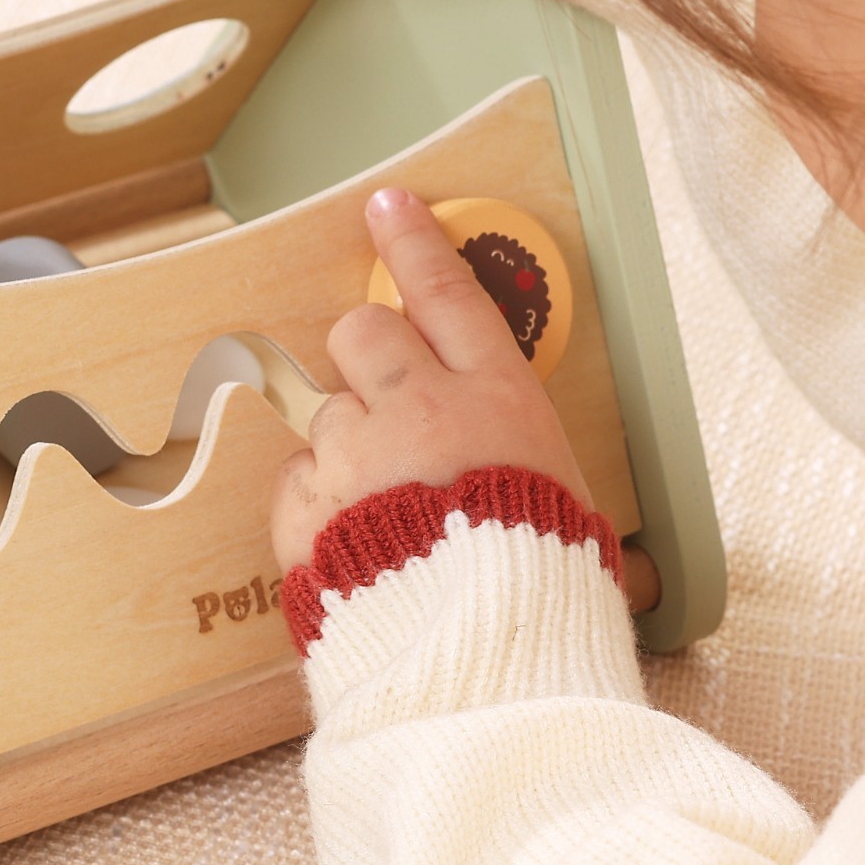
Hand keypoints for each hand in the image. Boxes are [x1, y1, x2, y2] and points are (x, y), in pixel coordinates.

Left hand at [271, 187, 590, 570]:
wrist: (484, 658)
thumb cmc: (542, 586)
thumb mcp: (572, 503)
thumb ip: (530, 462)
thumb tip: (540, 476)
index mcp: (497, 400)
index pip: (448, 292)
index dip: (413, 242)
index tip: (388, 206)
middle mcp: (420, 410)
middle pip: (362, 332)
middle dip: (366, 354)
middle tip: (384, 400)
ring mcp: (356, 456)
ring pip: (323, 411)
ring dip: (344, 445)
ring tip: (381, 509)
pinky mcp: (307, 510)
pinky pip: (292, 479)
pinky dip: (312, 502)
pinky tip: (348, 539)